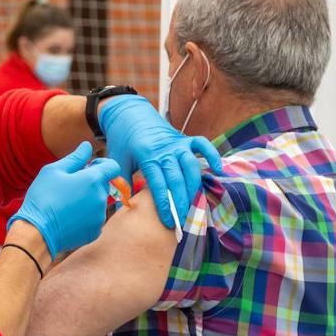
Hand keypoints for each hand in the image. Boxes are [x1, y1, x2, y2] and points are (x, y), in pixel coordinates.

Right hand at [8, 141, 121, 258]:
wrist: (37, 232)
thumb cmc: (43, 197)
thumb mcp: (54, 171)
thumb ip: (75, 157)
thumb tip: (87, 146)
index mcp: (93, 180)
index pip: (113, 166)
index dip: (102, 163)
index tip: (88, 167)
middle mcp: (101, 198)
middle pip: (104, 185)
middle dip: (91, 182)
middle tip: (69, 186)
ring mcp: (100, 217)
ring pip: (98, 202)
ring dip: (87, 200)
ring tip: (65, 204)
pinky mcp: (95, 232)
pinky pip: (94, 219)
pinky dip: (84, 216)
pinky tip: (67, 217)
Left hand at [97, 95, 221, 228]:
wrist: (130, 114)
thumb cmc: (123, 141)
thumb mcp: (117, 161)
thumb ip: (121, 184)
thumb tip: (122, 209)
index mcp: (146, 155)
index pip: (157, 183)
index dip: (163, 203)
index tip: (168, 221)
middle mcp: (164, 149)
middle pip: (176, 179)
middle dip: (180, 202)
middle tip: (183, 221)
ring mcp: (176, 143)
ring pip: (191, 166)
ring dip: (194, 187)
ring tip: (195, 206)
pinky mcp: (185, 138)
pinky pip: (202, 144)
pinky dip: (212, 155)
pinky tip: (217, 170)